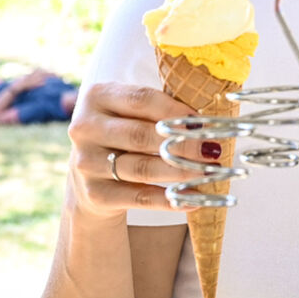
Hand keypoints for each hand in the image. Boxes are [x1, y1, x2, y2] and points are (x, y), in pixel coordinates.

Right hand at [65, 82, 222, 219]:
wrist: (90, 173)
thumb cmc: (124, 132)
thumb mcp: (133, 111)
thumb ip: (162, 109)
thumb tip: (207, 122)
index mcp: (97, 97)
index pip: (141, 100)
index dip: (176, 111)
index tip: (204, 122)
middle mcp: (85, 128)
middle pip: (141, 135)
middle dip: (183, 144)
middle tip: (213, 150)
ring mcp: (86, 162)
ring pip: (142, 168)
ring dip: (181, 172)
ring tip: (210, 172)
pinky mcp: (94, 194)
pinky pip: (138, 198)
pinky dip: (169, 200)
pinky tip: (193, 199)